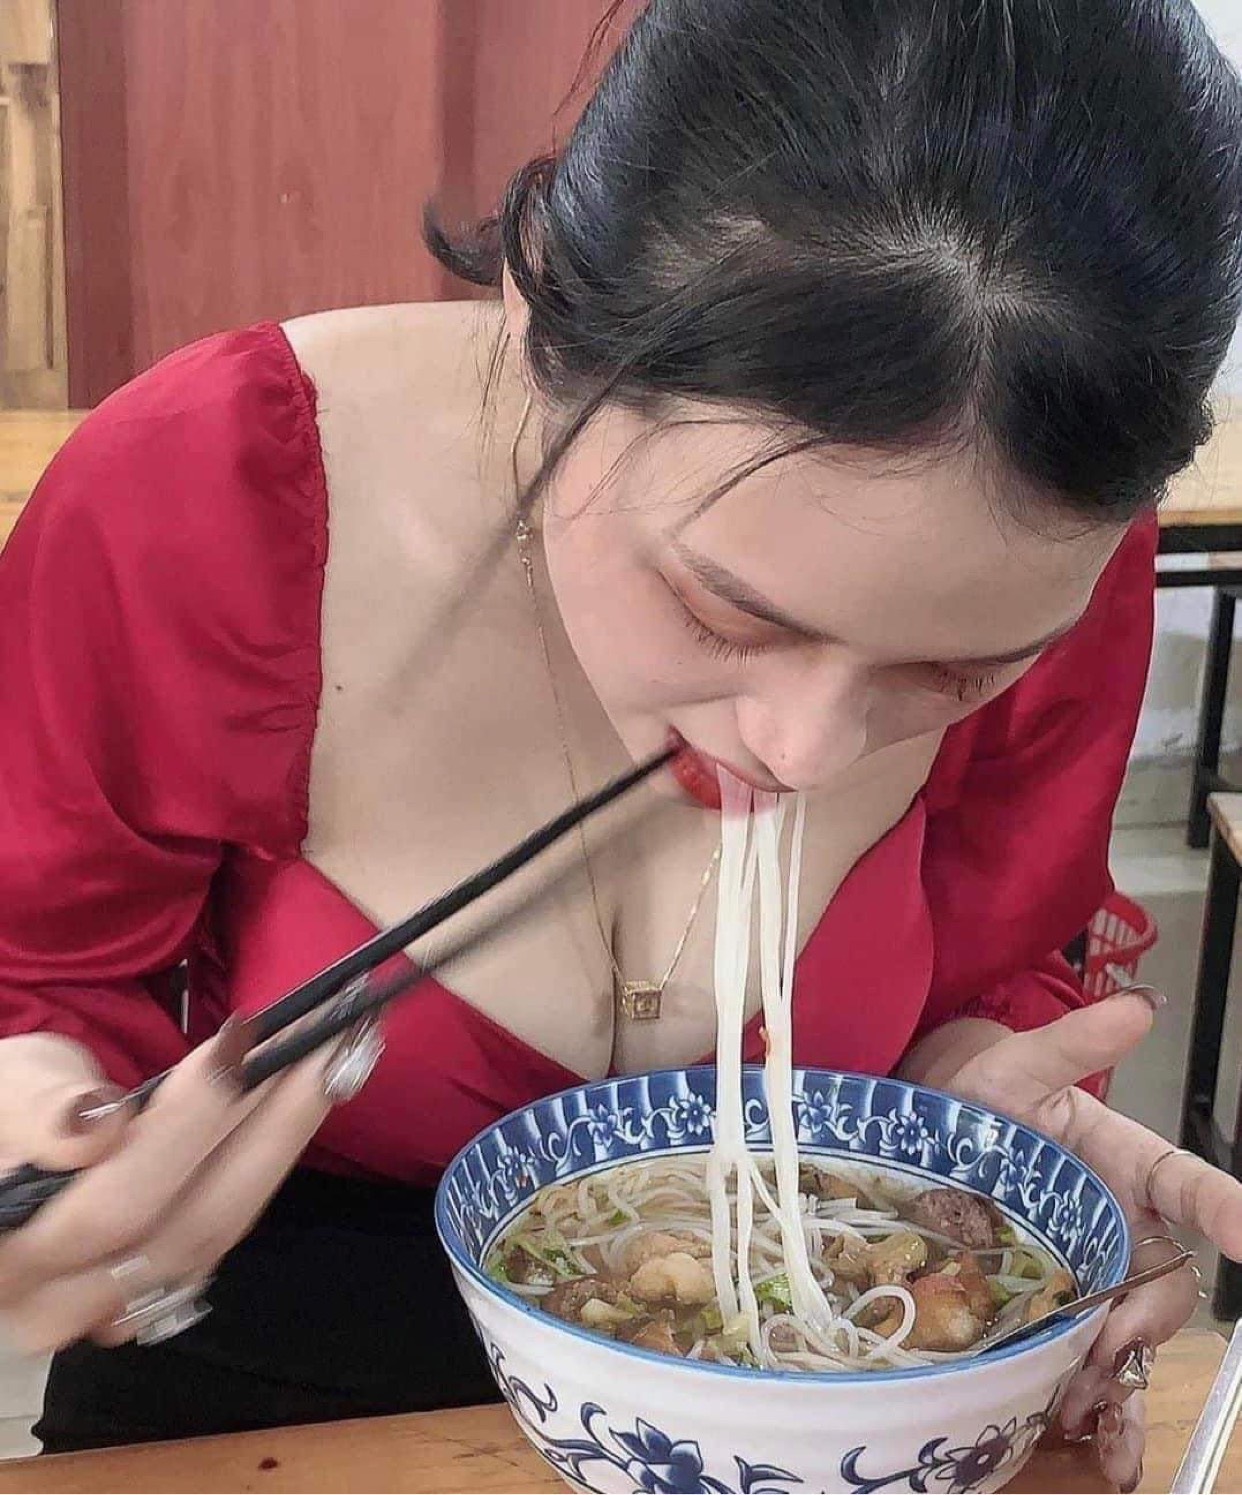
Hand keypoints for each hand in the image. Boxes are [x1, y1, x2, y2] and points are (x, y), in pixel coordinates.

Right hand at [0, 1023, 372, 1352]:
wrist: (6, 1153)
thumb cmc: (6, 1114)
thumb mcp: (12, 1087)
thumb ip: (44, 1110)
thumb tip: (97, 1129)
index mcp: (8, 1248)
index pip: (114, 1201)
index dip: (186, 1122)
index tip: (240, 1041)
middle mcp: (54, 1301)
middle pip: (183, 1224)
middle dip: (263, 1121)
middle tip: (322, 1038)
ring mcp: (110, 1310)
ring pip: (218, 1231)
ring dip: (285, 1136)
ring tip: (332, 1056)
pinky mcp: (157, 1293)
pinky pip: (227, 1228)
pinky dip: (270, 1157)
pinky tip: (309, 1095)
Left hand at [923, 993, 1241, 1491]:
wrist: (919, 1127)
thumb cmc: (980, 1091)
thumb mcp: (1017, 1063)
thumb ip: (1073, 1042)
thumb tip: (1138, 1004)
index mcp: (1129, 1163)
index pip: (1195, 1189)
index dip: (1230, 1212)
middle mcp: (1119, 1222)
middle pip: (1166, 1283)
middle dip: (1147, 1316)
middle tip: (1108, 1336)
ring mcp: (1086, 1267)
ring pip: (1132, 1334)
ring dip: (1119, 1378)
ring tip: (1088, 1412)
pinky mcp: (1048, 1303)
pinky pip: (1088, 1361)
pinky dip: (1094, 1401)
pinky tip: (1083, 1436)